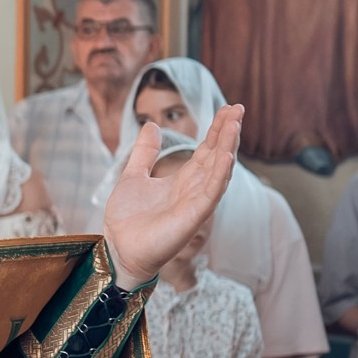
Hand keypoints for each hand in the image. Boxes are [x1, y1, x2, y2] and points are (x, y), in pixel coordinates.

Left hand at [102, 104, 244, 288]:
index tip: (228, 108)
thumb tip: (152, 125)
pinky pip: (211, 193)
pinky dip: (220, 175)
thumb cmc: (127, 219)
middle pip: (217, 156)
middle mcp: (194, 190)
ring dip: (228, 148)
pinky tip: (227, 156)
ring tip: (235, 124)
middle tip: (238, 108)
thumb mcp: (133, 176)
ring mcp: (196, 203)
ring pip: (219, 171)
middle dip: (228, 133)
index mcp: (182, 180)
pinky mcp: (193, 217)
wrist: (119, 248)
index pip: (207, 150)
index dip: (217, 130)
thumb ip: (145, 152)